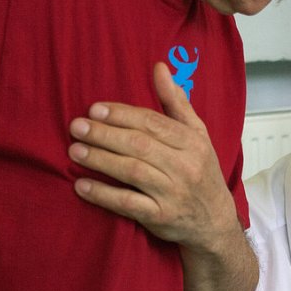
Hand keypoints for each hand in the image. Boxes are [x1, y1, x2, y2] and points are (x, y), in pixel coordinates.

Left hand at [68, 62, 239, 248]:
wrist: (215, 222)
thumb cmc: (202, 172)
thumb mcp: (197, 135)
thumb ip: (176, 102)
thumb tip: (159, 67)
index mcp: (192, 142)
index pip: (153, 123)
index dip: (122, 115)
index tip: (95, 109)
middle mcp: (185, 166)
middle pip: (140, 145)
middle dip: (105, 135)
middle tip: (76, 127)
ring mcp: (174, 194)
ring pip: (133, 172)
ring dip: (101, 160)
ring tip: (74, 151)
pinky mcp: (162, 218)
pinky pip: (129, 205)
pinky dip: (104, 195)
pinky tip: (82, 186)